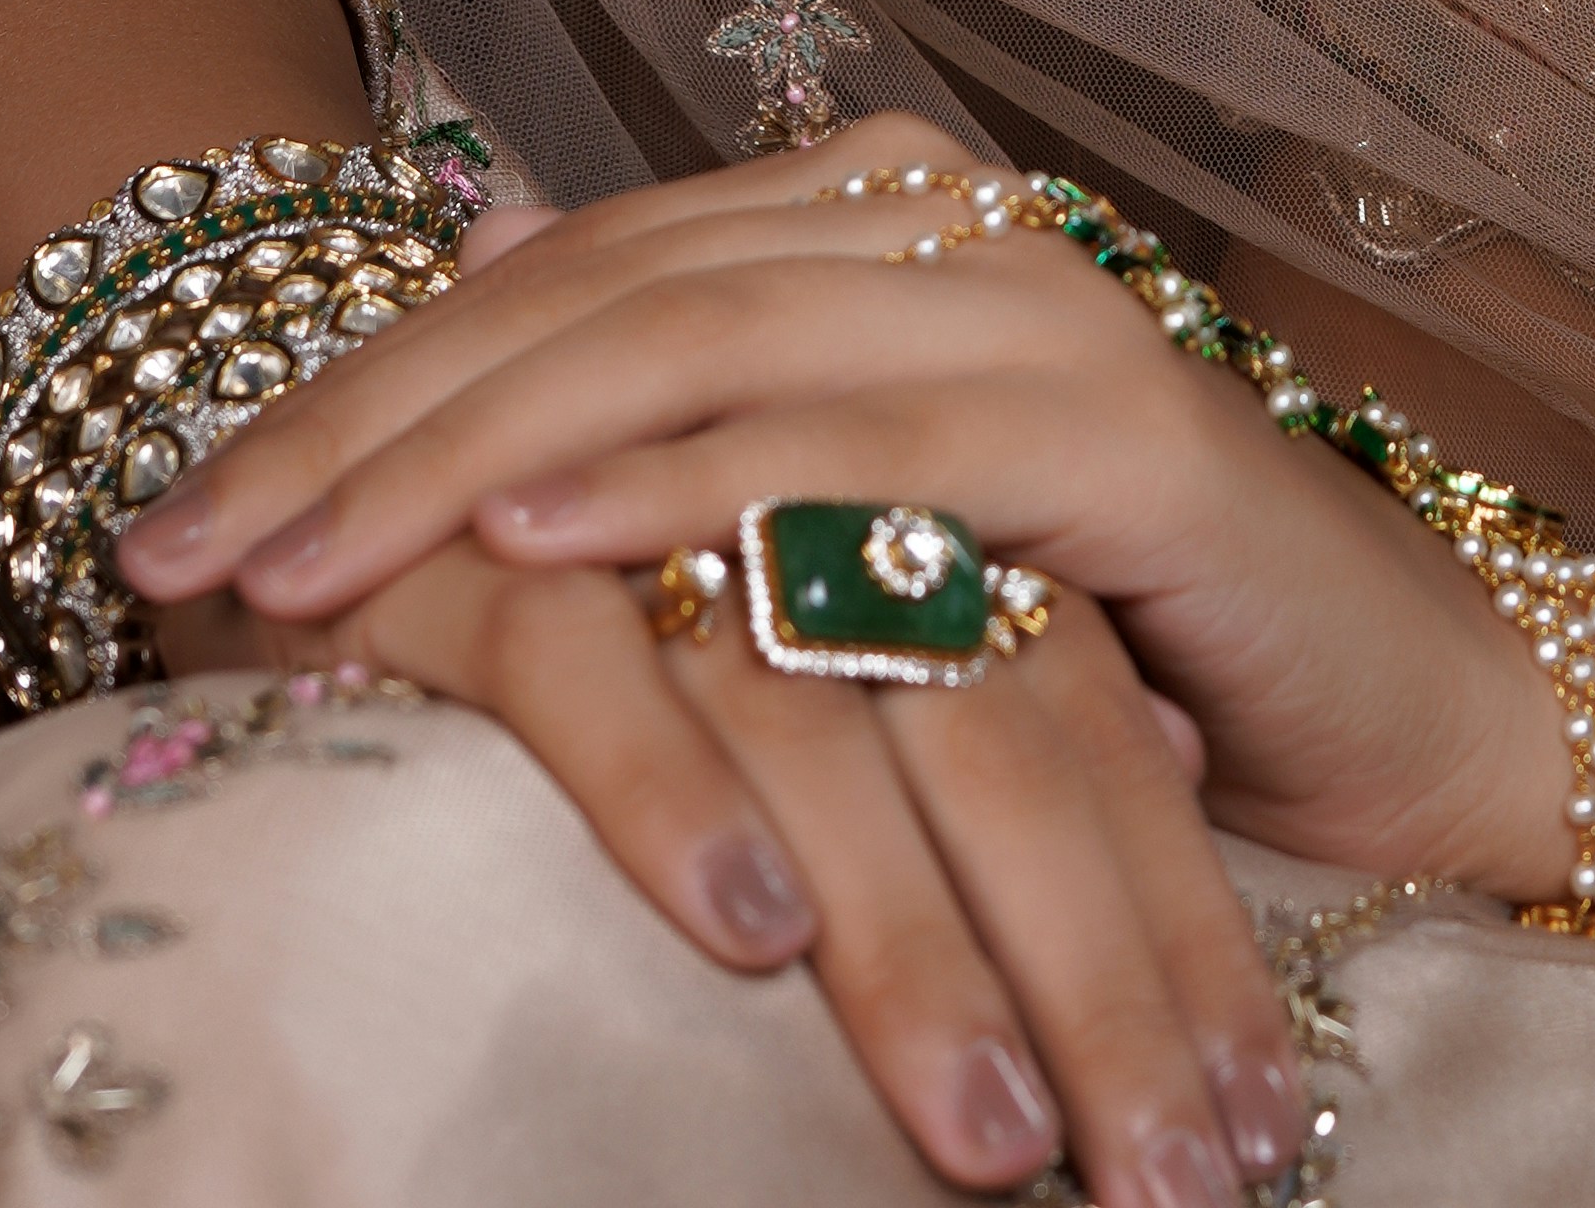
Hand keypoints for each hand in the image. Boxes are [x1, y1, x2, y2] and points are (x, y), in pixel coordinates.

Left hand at [120, 135, 1567, 1141]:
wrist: (1397, 700)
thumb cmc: (1116, 638)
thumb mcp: (858, 529)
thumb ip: (691, 401)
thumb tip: (480, 245)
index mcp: (867, 208)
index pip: (558, 269)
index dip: (355, 388)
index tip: (168, 522)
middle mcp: (938, 214)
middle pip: (592, 288)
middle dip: (364, 427)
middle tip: (180, 553)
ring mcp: (1030, 301)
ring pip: (688, 342)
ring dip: (466, 456)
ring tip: (299, 560)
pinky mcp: (1109, 425)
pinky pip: (848, 447)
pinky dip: (678, 481)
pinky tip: (537, 539)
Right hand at [163, 512, 1260, 1199]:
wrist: (327, 458)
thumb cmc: (610, 585)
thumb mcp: (825, 624)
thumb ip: (998, 666)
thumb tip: (1196, 761)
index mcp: (912, 482)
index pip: (1089, 709)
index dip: (1179, 922)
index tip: (1267, 1127)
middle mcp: (805, 473)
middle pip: (1005, 723)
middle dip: (1099, 977)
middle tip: (1183, 1184)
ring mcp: (640, 489)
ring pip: (830, 725)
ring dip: (916, 953)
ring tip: (995, 1147)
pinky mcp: (472, 538)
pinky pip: (588, 670)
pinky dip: (675, 796)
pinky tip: (753, 942)